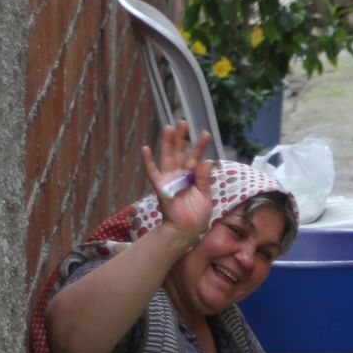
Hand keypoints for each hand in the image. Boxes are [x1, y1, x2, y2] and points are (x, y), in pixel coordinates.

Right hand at [140, 121, 212, 242]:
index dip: (200, 146)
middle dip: (181, 138)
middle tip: (182, 122)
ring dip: (168, 143)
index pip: (196, 157)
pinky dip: (149, 161)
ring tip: (168, 127)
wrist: (187, 231)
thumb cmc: (197, 215)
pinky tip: (146, 148)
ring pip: (168, 157)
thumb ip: (204, 178)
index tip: (205, 133)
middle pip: (180, 152)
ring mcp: (169, 180)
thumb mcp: (205, 196)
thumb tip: (206, 161)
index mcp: (192, 176)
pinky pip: (153, 173)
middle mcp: (180, 175)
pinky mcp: (161, 187)